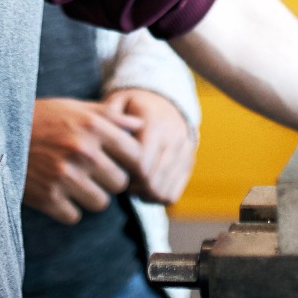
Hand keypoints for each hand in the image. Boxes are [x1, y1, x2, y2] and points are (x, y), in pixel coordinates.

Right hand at [24, 97, 145, 224]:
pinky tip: (56, 192)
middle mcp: (83, 151)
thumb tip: (141, 123)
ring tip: (74, 182)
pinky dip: (67, 208)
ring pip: (101, 203)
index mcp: (94, 126)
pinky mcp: (48, 198)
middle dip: (109, 180)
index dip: (130, 161)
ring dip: (90, 196)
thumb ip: (110, 116)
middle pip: (120, 183)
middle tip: (92, 173)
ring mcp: (65, 176)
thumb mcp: (75, 108)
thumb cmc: (42, 119)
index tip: (120, 162)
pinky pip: (74, 215)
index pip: (136, 155)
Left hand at [103, 88, 195, 204]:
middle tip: (119, 180)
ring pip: (162, 191)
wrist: (164, 101)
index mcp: (156, 122)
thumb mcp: (118, 100)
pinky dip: (155, 198)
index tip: (114, 170)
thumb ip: (109, 115)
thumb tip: (108, 134)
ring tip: (131, 184)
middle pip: (152, 181)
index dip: (125, 174)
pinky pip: (172, 195)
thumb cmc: (133, 106)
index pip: (142, 163)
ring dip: (142, 194)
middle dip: (132, 187)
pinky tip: (143, 188)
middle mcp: (175, 137)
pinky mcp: (189, 163)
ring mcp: (185, 152)